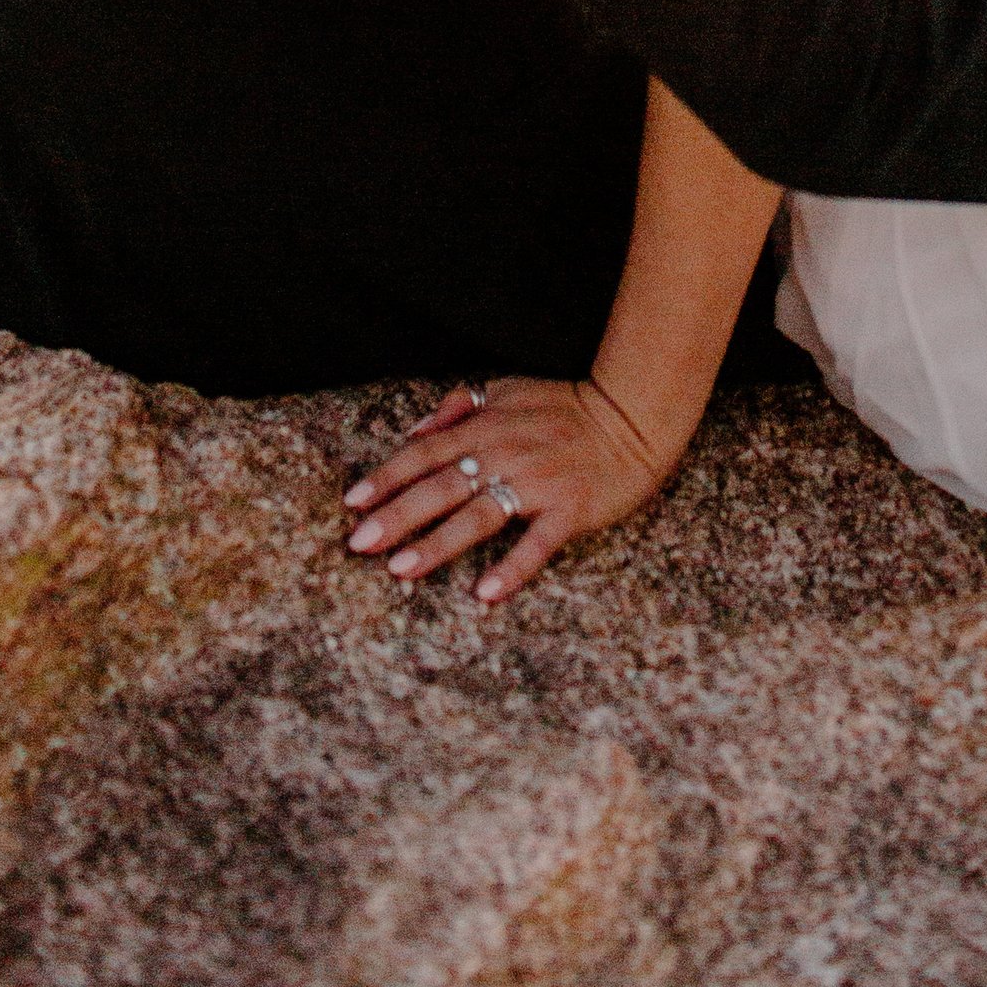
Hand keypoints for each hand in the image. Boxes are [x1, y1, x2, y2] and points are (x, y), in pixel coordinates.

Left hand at [342, 373, 673, 605]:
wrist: (633, 415)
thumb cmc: (565, 407)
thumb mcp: (509, 391)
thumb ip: (460, 408)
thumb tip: (416, 431)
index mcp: (487, 424)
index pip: (425, 452)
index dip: (387, 476)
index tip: (352, 503)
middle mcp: (506, 452)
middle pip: (441, 485)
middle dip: (397, 514)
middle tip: (359, 543)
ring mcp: (537, 483)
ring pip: (478, 515)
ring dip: (438, 543)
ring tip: (401, 569)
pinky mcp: (570, 510)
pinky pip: (537, 543)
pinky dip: (512, 568)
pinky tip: (485, 594)